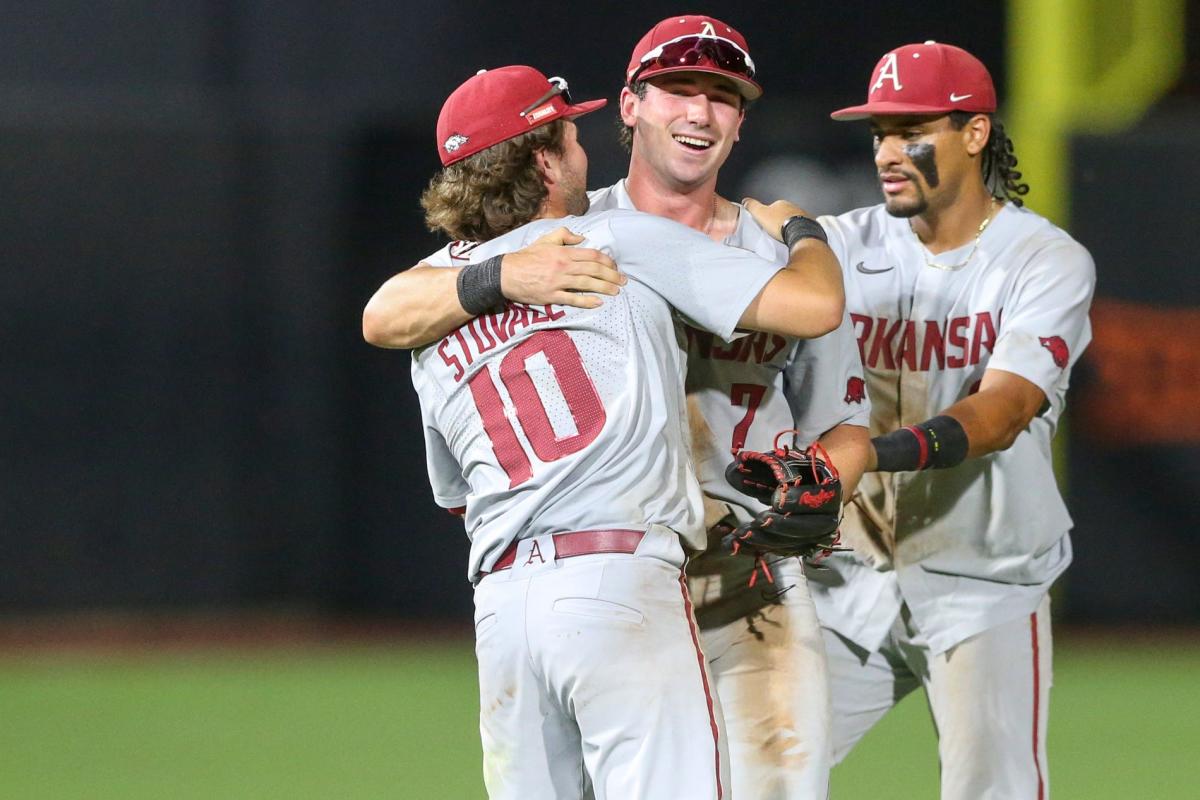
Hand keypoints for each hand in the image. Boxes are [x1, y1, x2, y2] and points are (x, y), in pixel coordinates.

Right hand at [499, 227, 624, 308]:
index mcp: (563, 252)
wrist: (506, 274)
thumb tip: (582, 238)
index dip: (606, 261)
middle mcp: (563, 266)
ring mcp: (558, 282)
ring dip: (604, 288)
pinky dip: (587, 301)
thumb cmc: (526, 257)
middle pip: (594, 270)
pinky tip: (598, 302)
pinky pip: (573, 299)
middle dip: (611, 276)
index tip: (615, 267)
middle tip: (623, 281)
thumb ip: (564, 235)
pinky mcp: (551, 296)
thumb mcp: (544, 240)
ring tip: (616, 291)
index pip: (591, 255)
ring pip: (587, 284)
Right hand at [741, 198, 813, 243]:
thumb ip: (752, 206)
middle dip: (779, 220)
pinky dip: (797, 230)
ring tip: (783, 235)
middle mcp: (793, 207)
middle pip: (783, 213)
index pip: (772, 207)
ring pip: (793, 219)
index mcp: (781, 203)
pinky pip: (801, 226)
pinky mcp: (809, 224)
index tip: (765, 222)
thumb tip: (746, 201)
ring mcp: (802, 215)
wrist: (798, 233)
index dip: (768, 215)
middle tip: (774, 230)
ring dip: (789, 225)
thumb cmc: (780, 224)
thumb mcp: (760, 214)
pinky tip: (793, 236)